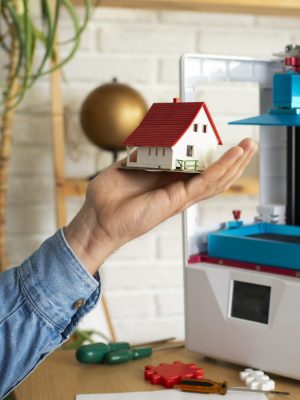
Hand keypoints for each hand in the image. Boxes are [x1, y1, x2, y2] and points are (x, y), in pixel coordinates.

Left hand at [64, 138, 256, 274]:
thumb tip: (149, 137)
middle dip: (235, 160)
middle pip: (215, 176)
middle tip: (249, 144)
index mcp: (169, 182)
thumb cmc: (110, 198)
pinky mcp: (177, 199)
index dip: (216, 157)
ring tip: (250, 147)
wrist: (99, 218)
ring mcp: (180, 196)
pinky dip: (222, 168)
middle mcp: (179, 190)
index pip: (200, 169)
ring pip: (216, 180)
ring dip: (235, 163)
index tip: (226, 141)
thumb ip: (143, 153)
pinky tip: (235, 156)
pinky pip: (205, 182)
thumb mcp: (129, 166)